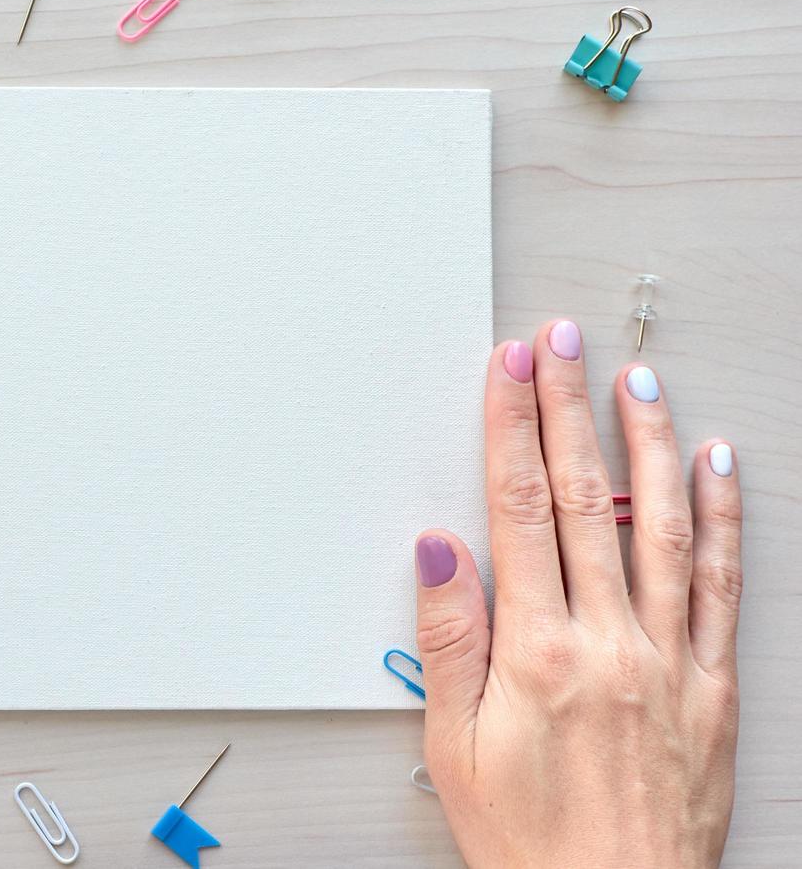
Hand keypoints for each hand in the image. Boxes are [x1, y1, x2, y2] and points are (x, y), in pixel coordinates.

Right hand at [415, 321, 740, 867]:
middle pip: (582, 500)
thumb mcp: (453, 748)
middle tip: (562, 342)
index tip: (511, 369)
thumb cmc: (529, 839)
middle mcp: (611, 642)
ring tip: (635, 381)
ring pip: (660, 527)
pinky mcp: (712, 686)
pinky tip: (715, 466)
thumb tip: (438, 550)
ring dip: (646, 445)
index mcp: (539, 653)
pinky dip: (721, 520)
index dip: (512, 428)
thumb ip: (448, 641)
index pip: (519, 511)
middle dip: (568, 409)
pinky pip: (722, 587)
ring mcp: (670, 659)